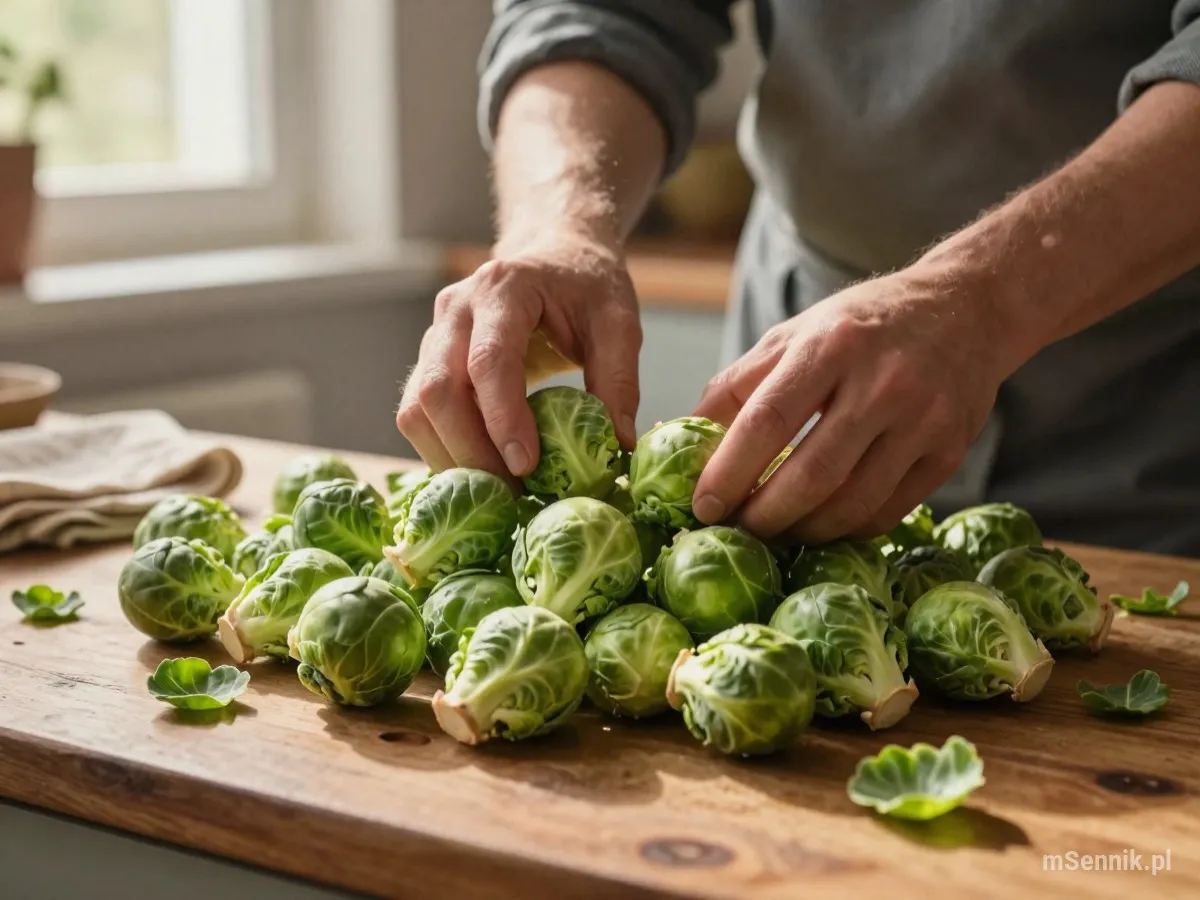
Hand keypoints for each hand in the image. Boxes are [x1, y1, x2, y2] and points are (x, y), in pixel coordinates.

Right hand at [397, 234, 641, 479]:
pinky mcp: (429, 363)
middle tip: (514, 492)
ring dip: (451, 458)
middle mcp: (455, 310)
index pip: (487, 361)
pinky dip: (445, 451)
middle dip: (471, 450)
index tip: (528, 465)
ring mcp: (434, 336)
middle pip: (436, 390)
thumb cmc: (586, 284)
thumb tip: (619, 446)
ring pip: (415, 410)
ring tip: (501, 491)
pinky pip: (419, 416)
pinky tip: (484, 473)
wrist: (554, 253)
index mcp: (502, 288)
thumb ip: (619, 380)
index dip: (502, 418)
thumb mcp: (618, 322)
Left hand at [691, 267, 1016, 543]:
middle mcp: (881, 382)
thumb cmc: (861, 325)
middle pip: (810, 475)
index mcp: (830, 346)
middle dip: (762, 516)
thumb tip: (684, 437)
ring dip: (802, 531)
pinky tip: (819, 525)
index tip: (702, 506)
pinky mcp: (949, 451)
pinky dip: (845, 529)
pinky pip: (887, 512)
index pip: (767, 421)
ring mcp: (921, 420)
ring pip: (851, 504)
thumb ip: (738, 384)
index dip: (728, 471)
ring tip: (774, 533)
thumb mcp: (794, 334)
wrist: (968, 307)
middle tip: (735, 530)